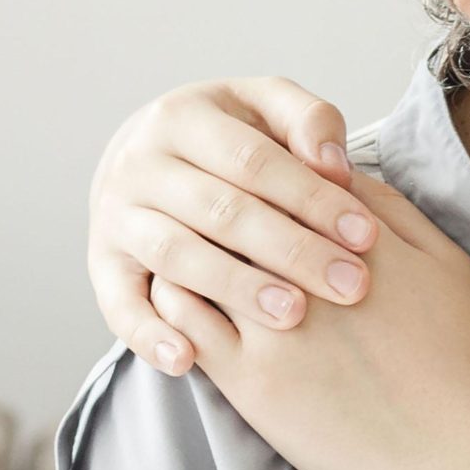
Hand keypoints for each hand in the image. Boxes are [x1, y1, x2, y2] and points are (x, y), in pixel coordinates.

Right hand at [89, 77, 376, 373]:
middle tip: (351, 284)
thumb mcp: (265, 109)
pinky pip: (119, 305)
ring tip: (294, 316)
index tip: (366, 234)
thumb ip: (308, 121)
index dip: (313, 197)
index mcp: (183, 118)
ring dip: (234, 288)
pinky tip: (187, 360)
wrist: (143, 157)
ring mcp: (116, 218)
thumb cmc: (231, 139)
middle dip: (292, 249)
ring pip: (176, 256)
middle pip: (221, 211)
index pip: (255, 160)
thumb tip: (334, 165)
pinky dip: (148, 334)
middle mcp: (140, 165)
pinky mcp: (102, 267)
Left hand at [147, 171, 469, 469]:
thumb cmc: (460, 358)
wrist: (458, 450)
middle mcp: (309, 272)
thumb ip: (394, 211)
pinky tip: (183, 298)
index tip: (258, 185)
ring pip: (200, 258)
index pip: (290, 177)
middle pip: (238, 209)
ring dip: (188, 245)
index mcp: (358, 237)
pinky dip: (174, 299)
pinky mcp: (250, 380)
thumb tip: (341, 175)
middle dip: (220, 200)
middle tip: (204, 204)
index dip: (267, 174)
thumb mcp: (448, 264)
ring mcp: (275, 327)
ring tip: (184, 247)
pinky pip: (185, 321)